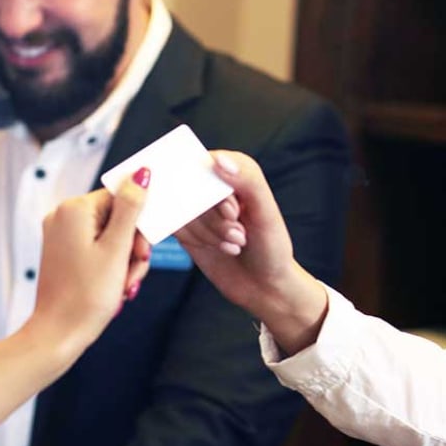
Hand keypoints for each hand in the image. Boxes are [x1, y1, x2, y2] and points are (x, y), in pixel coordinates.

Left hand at [29, 168, 152, 363]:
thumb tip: (141, 174)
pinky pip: (99, 248)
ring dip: (126, 259)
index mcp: (74, 209)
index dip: (139, 223)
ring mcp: (61, 235)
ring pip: (112, 235)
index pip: (121, 197)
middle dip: (133, 245)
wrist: (59, 334)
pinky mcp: (64, 252)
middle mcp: (63, 217)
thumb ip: (131, 209)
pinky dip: (113, 265)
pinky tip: (117, 286)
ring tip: (125, 284)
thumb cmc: (87, 294)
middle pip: (118, 217)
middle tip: (135, 269)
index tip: (143, 249)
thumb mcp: (117, 249)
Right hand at [176, 152, 327, 353]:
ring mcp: (198, 206)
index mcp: (238, 170)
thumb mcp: (266, 213)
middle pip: (192, 188)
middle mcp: (215, 184)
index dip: (216, 191)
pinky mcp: (185, 226)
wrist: (264, 286)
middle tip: (240, 234)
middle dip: (214, 218)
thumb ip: (247, 181)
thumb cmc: (272, 247)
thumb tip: (217, 159)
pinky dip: (195, 239)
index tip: (234, 213)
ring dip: (209, 232)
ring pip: (182, 208)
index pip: (208, 163)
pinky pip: (173, 225)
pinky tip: (218, 248)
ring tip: (235, 243)